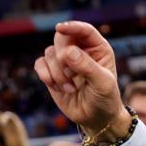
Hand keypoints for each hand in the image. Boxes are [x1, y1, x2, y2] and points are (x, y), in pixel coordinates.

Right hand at [34, 21, 127, 135]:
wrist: (96, 118)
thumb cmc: (105, 98)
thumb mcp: (103, 84)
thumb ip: (87, 66)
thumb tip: (67, 52)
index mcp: (98, 48)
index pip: (84, 30)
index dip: (72, 27)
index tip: (59, 28)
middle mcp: (80, 50)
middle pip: (62, 38)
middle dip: (63, 58)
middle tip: (72, 75)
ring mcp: (64, 60)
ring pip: (50, 53)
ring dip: (57, 73)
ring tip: (71, 88)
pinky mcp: (52, 71)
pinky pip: (40, 64)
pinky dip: (46, 76)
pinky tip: (59, 88)